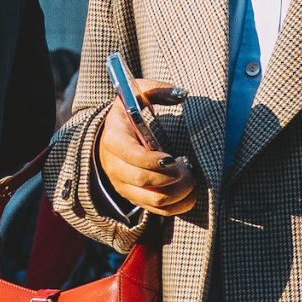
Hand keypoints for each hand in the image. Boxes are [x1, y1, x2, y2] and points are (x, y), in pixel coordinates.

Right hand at [98, 76, 196, 217]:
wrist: (112, 134)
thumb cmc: (129, 111)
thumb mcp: (136, 93)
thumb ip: (157, 89)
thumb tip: (182, 94)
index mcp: (114, 140)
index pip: (131, 157)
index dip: (153, 161)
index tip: (172, 157)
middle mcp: (115, 167)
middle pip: (145, 182)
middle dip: (172, 177)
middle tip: (186, 164)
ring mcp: (124, 186)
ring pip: (154, 201)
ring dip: (179, 191)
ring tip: (189, 175)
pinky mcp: (135, 198)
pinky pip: (160, 211)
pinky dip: (179, 204)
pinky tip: (187, 188)